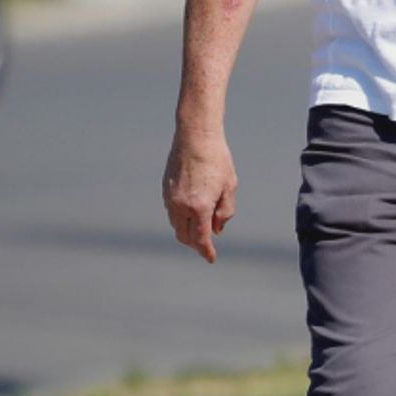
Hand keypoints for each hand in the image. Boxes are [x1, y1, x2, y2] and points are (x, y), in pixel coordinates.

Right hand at [162, 131, 237, 262]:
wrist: (195, 136)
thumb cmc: (217, 160)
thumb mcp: (229, 187)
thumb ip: (224, 212)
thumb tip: (216, 230)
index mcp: (199, 208)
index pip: (201, 240)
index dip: (206, 252)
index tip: (211, 258)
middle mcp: (181, 206)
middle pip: (185, 237)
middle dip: (196, 244)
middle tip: (207, 243)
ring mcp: (170, 198)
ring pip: (176, 225)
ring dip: (187, 230)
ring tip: (200, 226)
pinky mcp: (165, 189)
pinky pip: (171, 211)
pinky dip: (180, 218)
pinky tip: (190, 211)